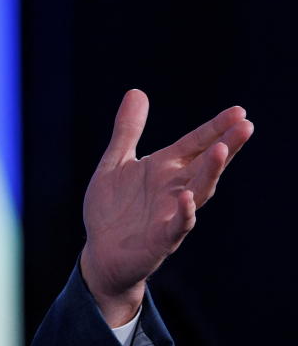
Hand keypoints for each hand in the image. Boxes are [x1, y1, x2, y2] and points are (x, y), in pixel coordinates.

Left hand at [81, 89, 252, 325]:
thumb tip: (137, 91)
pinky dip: (183, 212)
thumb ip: (127, 130)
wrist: (99, 253)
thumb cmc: (113, 209)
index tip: (239, 111)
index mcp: (164, 169)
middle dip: (225, 146)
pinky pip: (176, 226)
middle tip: (246, 126)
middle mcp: (173, 189)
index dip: (215, 128)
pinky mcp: (159, 239)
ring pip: (198, 191)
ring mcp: (170, 214)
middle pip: (205, 165)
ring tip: (222, 150)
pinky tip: (186, 197)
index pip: (195, 144)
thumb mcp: (116, 162)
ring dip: (210, 172)